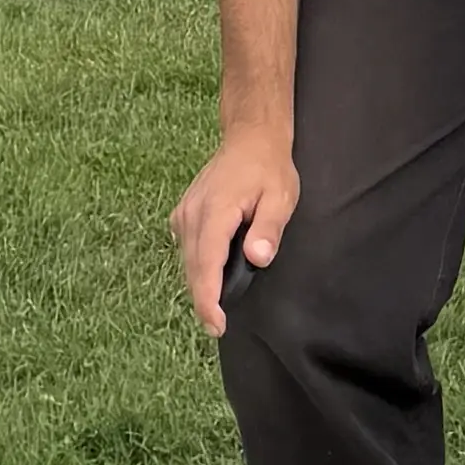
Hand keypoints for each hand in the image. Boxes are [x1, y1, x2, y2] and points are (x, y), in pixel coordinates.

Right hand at [175, 120, 298, 334]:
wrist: (250, 138)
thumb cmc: (268, 168)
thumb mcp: (281, 197)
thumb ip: (269, 228)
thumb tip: (257, 257)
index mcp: (215, 211)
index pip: (206, 263)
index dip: (208, 298)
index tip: (216, 324)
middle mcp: (192, 213)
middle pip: (192, 267)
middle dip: (203, 299)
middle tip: (217, 326)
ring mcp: (184, 212)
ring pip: (187, 259)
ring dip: (199, 284)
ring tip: (214, 307)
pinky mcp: (183, 213)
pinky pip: (186, 248)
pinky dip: (196, 266)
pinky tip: (211, 275)